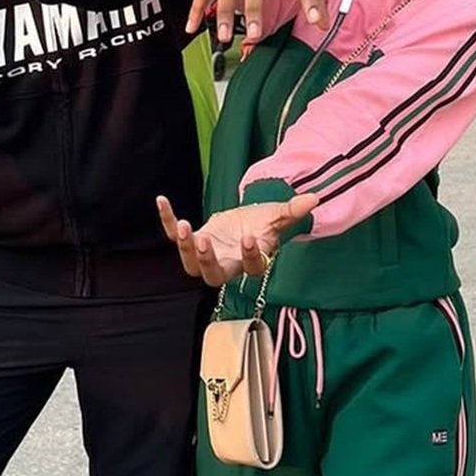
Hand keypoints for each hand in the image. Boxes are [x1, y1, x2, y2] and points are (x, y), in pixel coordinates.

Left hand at [157, 194, 318, 287]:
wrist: (247, 222)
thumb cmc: (264, 224)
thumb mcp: (278, 216)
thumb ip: (293, 211)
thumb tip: (314, 199)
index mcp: (250, 262)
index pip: (251, 267)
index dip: (250, 255)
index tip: (250, 238)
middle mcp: (227, 264)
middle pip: (214, 276)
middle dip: (206, 261)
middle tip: (204, 241)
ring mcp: (207, 254)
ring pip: (191, 265)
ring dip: (186, 247)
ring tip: (185, 225)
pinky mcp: (193, 240)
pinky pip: (175, 237)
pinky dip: (167, 220)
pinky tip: (162, 200)